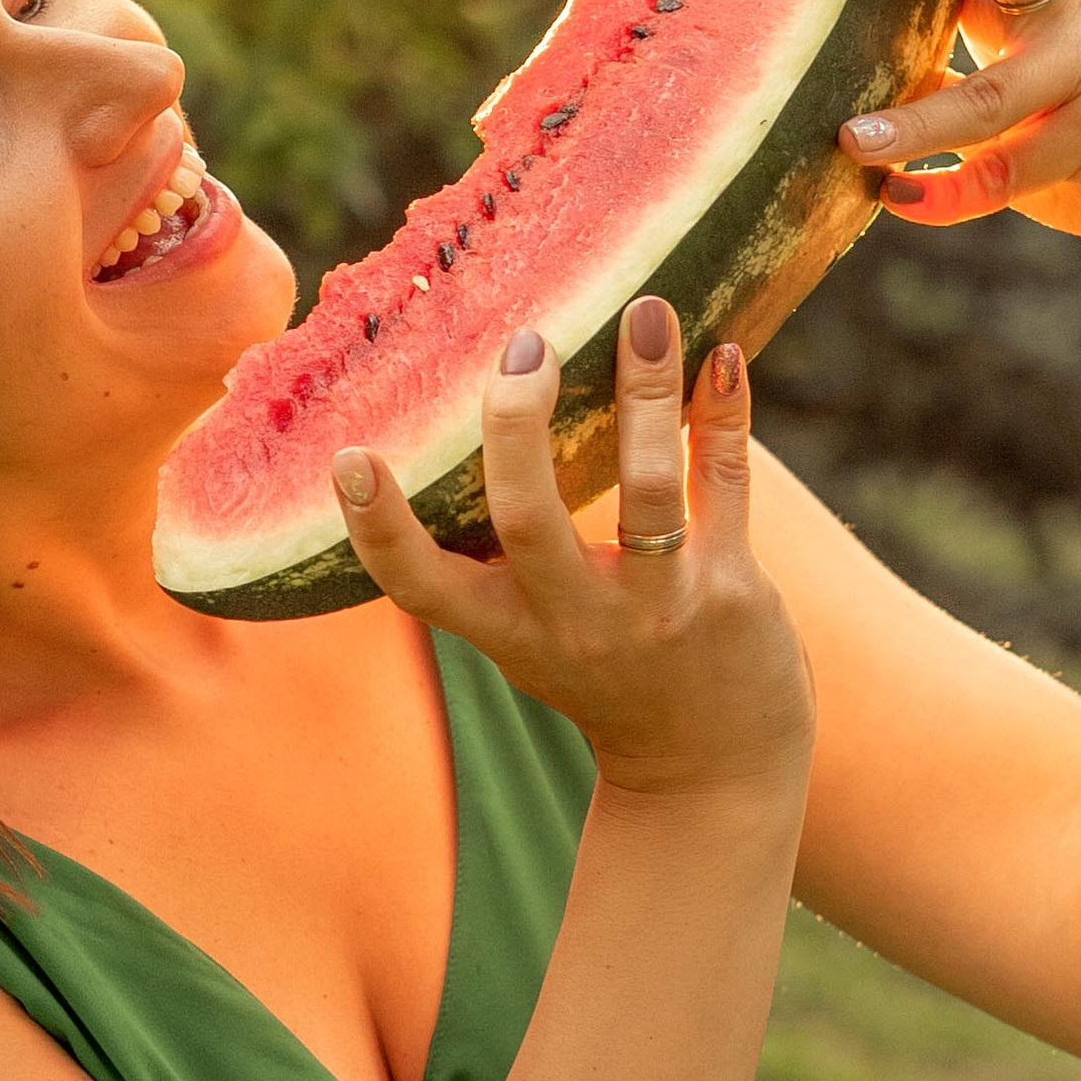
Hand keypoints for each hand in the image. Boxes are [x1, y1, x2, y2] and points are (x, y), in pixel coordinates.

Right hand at [329, 302, 814, 801]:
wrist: (712, 768)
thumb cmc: (604, 678)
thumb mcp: (529, 636)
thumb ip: (491, 560)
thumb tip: (462, 428)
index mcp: (508, 630)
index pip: (421, 586)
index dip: (378, 527)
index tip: (349, 456)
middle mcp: (575, 621)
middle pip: (527, 518)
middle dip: (517, 422)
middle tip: (525, 344)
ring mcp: (658, 605)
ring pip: (647, 489)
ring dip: (645, 391)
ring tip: (645, 312)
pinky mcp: (732, 588)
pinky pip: (726, 484)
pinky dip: (724, 412)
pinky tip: (723, 355)